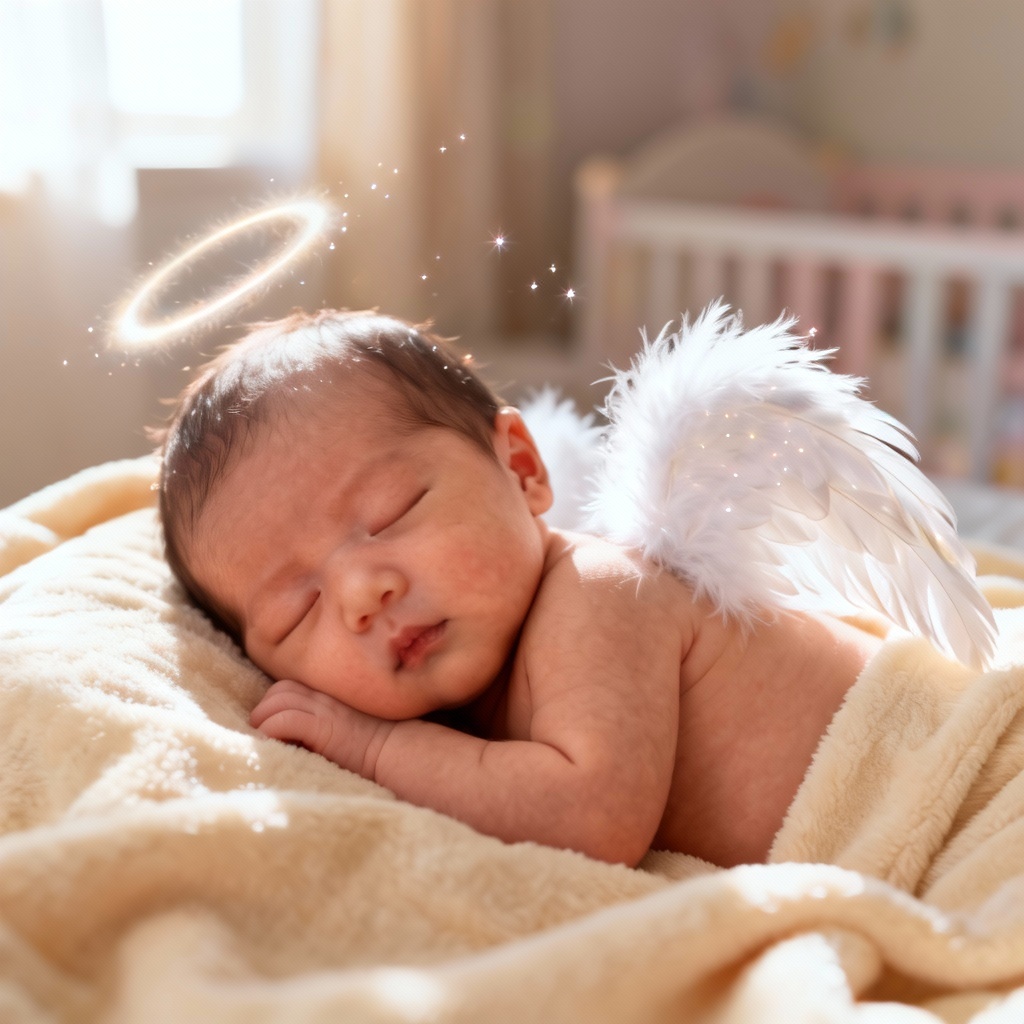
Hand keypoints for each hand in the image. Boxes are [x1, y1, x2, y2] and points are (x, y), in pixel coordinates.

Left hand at [250, 678, 393, 778]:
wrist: (397, 750)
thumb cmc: (376, 744)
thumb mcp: (347, 723)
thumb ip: (325, 720)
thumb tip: (298, 738)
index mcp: (329, 695)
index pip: (290, 686)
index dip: (275, 704)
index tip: (274, 726)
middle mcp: (324, 697)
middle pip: (279, 690)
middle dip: (264, 710)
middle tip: (263, 733)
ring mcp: (323, 710)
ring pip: (276, 702)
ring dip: (263, 721)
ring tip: (265, 741)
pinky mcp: (323, 728)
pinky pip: (284, 721)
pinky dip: (271, 731)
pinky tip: (274, 745)